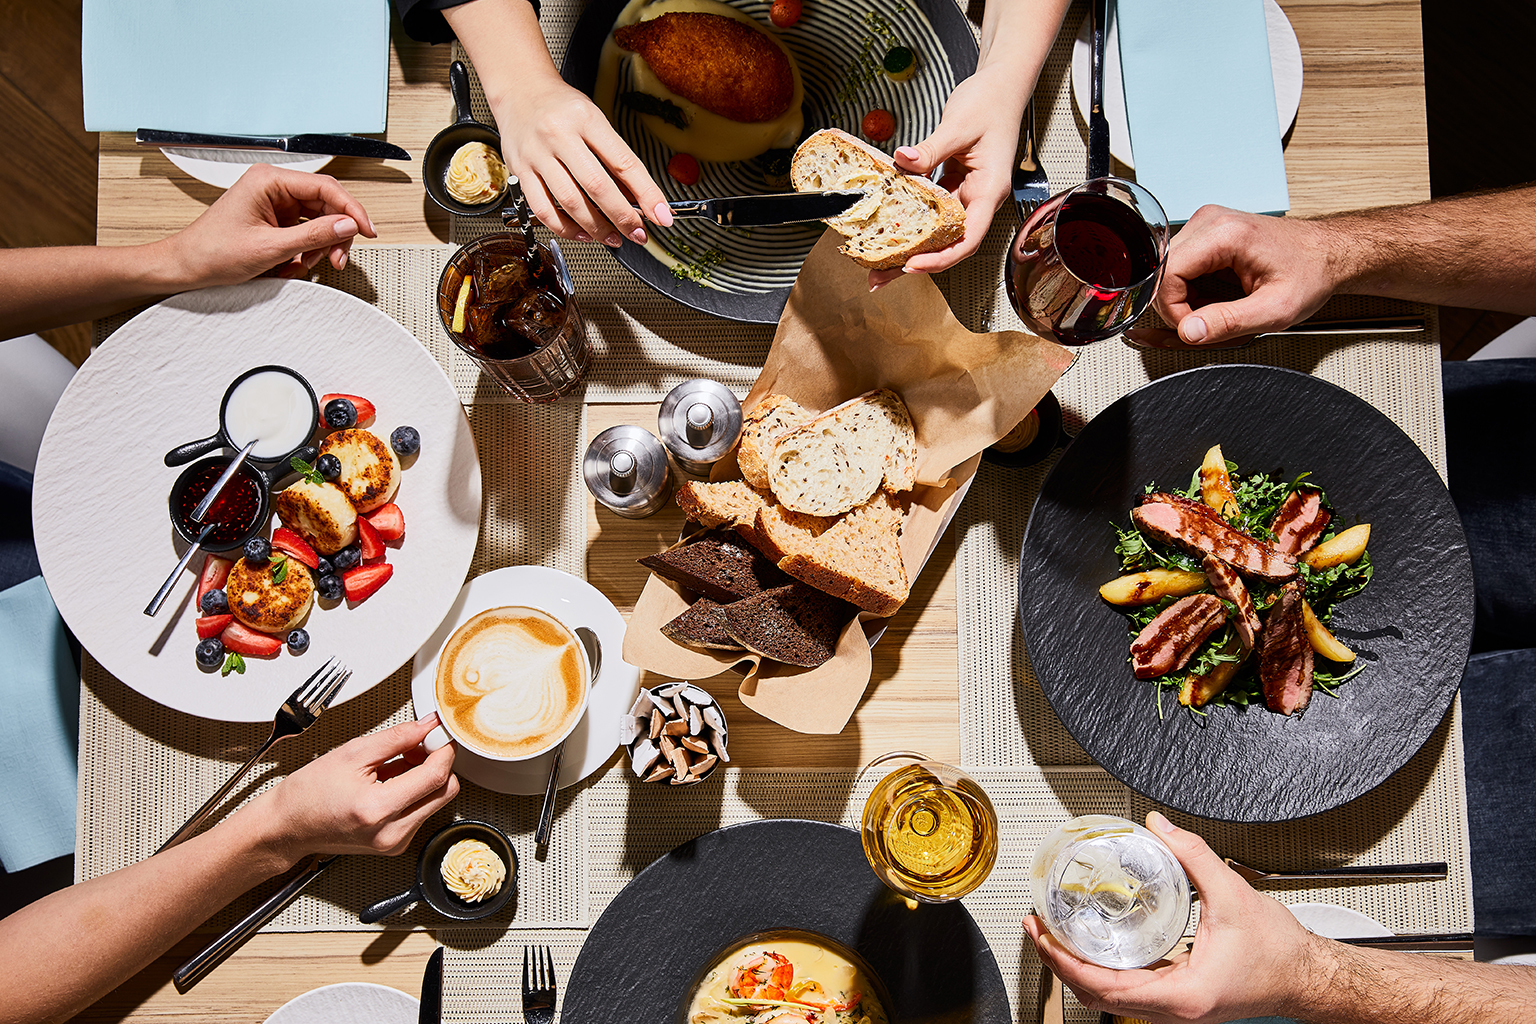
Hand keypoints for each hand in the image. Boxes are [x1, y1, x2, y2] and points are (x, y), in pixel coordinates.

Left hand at [158, 163, 376, 287]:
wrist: (187, 267)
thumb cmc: (213, 252)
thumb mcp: (270, 247)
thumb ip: (313, 235)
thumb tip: (347, 225)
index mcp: (268, 180)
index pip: (325, 188)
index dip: (351, 210)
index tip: (366, 230)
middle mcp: (273, 187)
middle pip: (326, 205)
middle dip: (334, 234)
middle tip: (336, 258)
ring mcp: (274, 203)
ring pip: (318, 220)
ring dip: (319, 246)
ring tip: (307, 263)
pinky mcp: (275, 220)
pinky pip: (305, 231)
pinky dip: (306, 250)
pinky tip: (294, 262)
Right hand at [251, 714, 458, 863]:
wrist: (287, 826)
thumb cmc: (308, 794)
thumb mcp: (352, 753)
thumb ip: (397, 738)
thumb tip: (426, 727)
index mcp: (378, 809)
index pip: (435, 777)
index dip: (444, 750)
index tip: (441, 735)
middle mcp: (391, 833)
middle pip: (445, 792)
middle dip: (437, 764)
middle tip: (417, 747)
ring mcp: (394, 843)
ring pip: (436, 802)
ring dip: (426, 779)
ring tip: (396, 765)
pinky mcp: (395, 845)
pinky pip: (421, 812)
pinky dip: (415, 793)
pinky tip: (392, 782)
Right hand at [489, 74, 672, 246]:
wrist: (519, 89)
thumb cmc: (562, 107)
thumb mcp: (595, 121)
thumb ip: (615, 158)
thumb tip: (640, 199)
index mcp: (586, 119)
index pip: (624, 163)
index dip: (647, 194)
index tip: (662, 215)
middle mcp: (559, 134)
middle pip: (597, 186)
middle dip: (623, 217)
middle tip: (638, 233)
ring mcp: (536, 154)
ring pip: (569, 202)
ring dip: (596, 228)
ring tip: (613, 238)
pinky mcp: (519, 170)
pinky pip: (542, 209)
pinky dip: (565, 228)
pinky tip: (581, 233)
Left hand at [868, 68, 1023, 289]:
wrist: (1001, 86)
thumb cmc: (992, 103)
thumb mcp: (959, 124)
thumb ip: (932, 147)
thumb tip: (904, 160)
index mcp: (989, 190)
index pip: (967, 238)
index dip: (940, 258)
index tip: (911, 264)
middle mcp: (978, 199)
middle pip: (949, 244)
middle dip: (916, 264)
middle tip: (878, 277)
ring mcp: (966, 194)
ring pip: (938, 232)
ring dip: (910, 248)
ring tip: (876, 263)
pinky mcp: (953, 186)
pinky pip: (931, 212)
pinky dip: (911, 222)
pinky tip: (889, 228)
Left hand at [1023, 812, 1319, 1023]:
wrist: (1308, 977)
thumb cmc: (1280, 954)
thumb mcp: (1232, 894)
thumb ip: (1193, 855)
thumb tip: (1161, 827)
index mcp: (1182, 995)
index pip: (1104, 989)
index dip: (1065, 963)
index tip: (1043, 937)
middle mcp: (1173, 1010)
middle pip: (1097, 996)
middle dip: (1060, 964)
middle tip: (1037, 930)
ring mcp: (1174, 1008)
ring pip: (1110, 998)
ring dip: (1078, 968)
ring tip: (1055, 934)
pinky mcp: (1178, 999)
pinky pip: (1128, 991)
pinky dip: (1102, 970)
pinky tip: (1092, 945)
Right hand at [1154, 205, 1342, 345]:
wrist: (1327, 254)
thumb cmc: (1310, 272)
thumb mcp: (1275, 309)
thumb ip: (1228, 323)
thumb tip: (1189, 332)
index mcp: (1226, 234)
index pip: (1167, 272)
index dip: (1172, 308)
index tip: (1193, 327)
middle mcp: (1212, 221)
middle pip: (1163, 270)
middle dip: (1177, 304)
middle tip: (1205, 322)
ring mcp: (1208, 224)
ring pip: (1168, 269)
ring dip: (1184, 297)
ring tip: (1216, 308)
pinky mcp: (1207, 232)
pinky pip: (1180, 265)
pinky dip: (1191, 288)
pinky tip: (1215, 295)